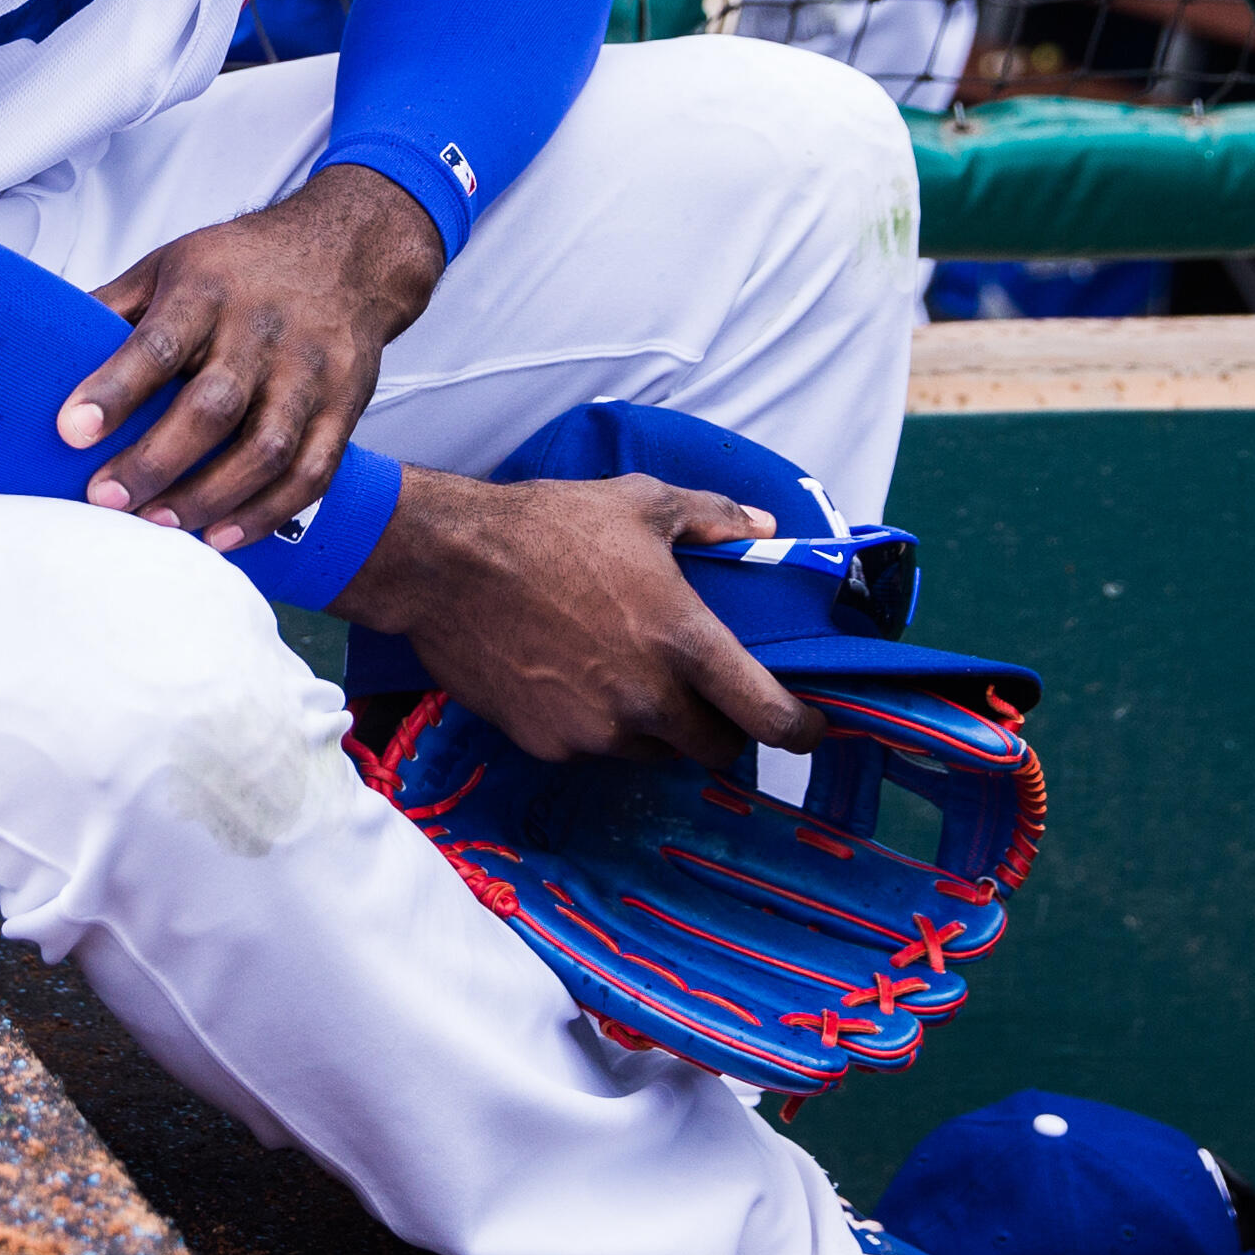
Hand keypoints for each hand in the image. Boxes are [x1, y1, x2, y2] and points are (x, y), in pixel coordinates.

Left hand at [53, 162, 445, 552]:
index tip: (71, 431)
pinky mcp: (345, 407)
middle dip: (156, 460)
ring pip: (267, 448)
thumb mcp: (169, 266)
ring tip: (157, 525)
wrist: (346, 254)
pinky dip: (266, 512)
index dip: (115, 390)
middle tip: (105, 500)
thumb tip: (37, 350)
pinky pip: (312, 472)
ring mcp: (310, 372)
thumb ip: (112, 310)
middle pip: (214, 406)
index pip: (159, 344)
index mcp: (209, 291)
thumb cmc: (241, 267)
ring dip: (210, 497)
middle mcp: (263, 331)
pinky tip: (221, 536)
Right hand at [340, 470, 820, 772]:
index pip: (769, 716)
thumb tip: (764, 526)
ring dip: (656, 728)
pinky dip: (596, 725)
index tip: (808, 728)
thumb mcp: (640, 502)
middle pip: (716, 749)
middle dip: (721, 729)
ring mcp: (596, 729)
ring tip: (627, 678)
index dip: (802, 730)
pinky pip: (593, 748)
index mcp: (685, 642)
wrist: (445, 563)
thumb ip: (713, 518)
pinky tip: (571, 680)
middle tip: (705, 698)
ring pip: (653, 752)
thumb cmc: (545, 526)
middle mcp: (648, 699)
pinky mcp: (548, 744)